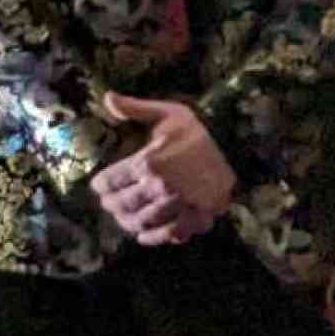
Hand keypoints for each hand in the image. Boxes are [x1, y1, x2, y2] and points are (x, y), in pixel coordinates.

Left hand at [90, 92, 236, 245]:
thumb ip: (135, 108)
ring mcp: (178, 204)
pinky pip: (169, 234)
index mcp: (148, 161)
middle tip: (108, 202)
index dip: (100, 185)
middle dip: (110, 205)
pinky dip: (154, 238)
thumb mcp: (167, 113)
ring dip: (127, 222)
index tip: (99, 185)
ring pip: (141, 222)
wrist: (235, 144)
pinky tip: (144, 236)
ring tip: (123, 217)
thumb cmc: (195, 130)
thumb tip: (107, 97)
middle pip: (122, 205)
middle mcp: (160, 186)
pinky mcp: (195, 215)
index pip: (110, 182)